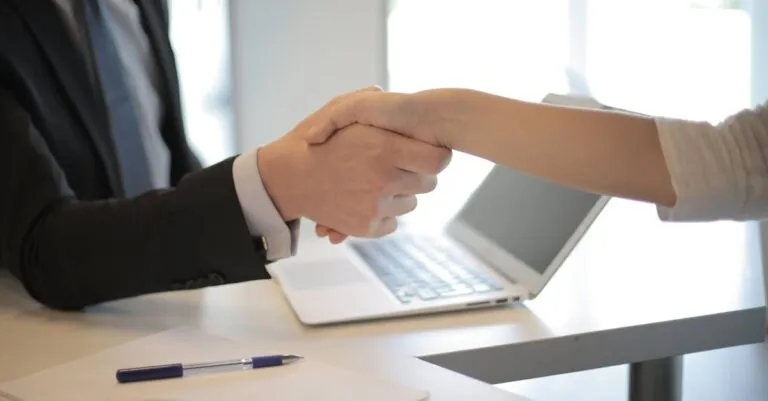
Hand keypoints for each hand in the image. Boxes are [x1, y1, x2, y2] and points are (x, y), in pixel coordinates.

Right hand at [257, 89, 451, 238]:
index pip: (438, 160)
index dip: (435, 155)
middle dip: (416, 174)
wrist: (285, 178)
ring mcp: (375, 206)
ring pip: (410, 203)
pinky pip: (392, 223)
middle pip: (428, 184)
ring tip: (374, 182)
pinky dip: (383, 214)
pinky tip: (366, 200)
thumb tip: (384, 93)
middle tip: (398, 166)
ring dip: (399, 194)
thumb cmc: (312, 141)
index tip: (425, 152)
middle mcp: (384, 180)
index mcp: (384, 149)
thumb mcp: (337, 109)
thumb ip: (366, 100)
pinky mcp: (366, 227)